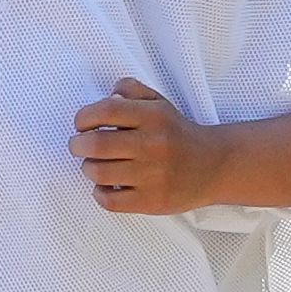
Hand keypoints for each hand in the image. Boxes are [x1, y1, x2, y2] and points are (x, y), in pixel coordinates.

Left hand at [73, 78, 231, 214]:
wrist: (213, 166)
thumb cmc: (176, 133)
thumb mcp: (159, 103)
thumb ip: (131, 90)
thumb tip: (106, 95)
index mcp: (153, 116)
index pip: (105, 111)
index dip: (83, 117)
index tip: (81, 124)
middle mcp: (153, 144)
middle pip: (97, 144)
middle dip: (78, 145)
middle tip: (78, 146)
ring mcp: (153, 176)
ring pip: (99, 173)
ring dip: (88, 168)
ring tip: (95, 165)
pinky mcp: (151, 201)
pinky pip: (110, 201)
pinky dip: (100, 193)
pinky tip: (106, 186)